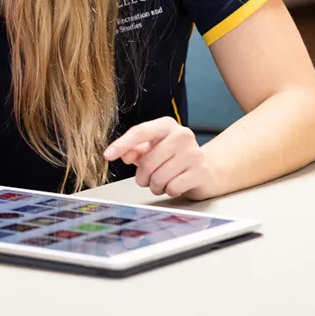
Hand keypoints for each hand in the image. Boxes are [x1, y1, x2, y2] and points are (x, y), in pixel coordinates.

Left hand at [104, 117, 218, 199]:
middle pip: (147, 161)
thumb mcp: (152, 148)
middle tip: (146, 179)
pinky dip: (169, 191)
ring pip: (159, 177)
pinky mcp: (201, 171)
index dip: (121, 145)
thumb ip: (135, 149)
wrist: (206, 169)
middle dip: (142, 176)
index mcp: (166, 125)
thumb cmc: (173, 158)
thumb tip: (124, 154)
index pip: (139, 132)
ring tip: (161, 182)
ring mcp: (193, 153)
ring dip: (155, 185)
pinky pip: (172, 187)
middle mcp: (182, 135)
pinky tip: (175, 185)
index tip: (108, 155)